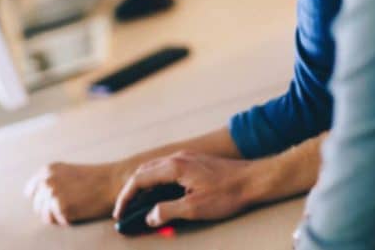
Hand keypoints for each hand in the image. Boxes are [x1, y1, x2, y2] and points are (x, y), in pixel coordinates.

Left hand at [24, 161, 131, 225]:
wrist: (113, 182)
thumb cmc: (93, 179)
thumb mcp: (67, 172)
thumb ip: (51, 180)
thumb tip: (35, 196)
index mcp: (46, 170)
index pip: (30, 192)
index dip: (42, 199)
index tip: (54, 201)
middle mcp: (46, 181)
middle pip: (37, 206)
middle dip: (50, 209)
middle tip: (71, 205)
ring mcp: (53, 194)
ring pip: (45, 216)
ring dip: (58, 216)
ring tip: (75, 207)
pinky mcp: (61, 208)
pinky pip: (58, 222)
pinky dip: (68, 220)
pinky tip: (80, 210)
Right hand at [113, 151, 259, 227]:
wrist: (255, 180)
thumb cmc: (228, 193)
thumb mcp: (195, 208)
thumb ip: (168, 211)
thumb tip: (150, 217)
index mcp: (174, 167)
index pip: (139, 179)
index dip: (126, 197)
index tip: (120, 212)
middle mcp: (177, 158)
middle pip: (144, 172)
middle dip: (132, 191)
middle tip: (125, 210)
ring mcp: (186, 158)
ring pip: (155, 170)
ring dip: (144, 186)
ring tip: (139, 205)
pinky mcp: (194, 163)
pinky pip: (167, 170)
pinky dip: (157, 183)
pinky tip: (161, 195)